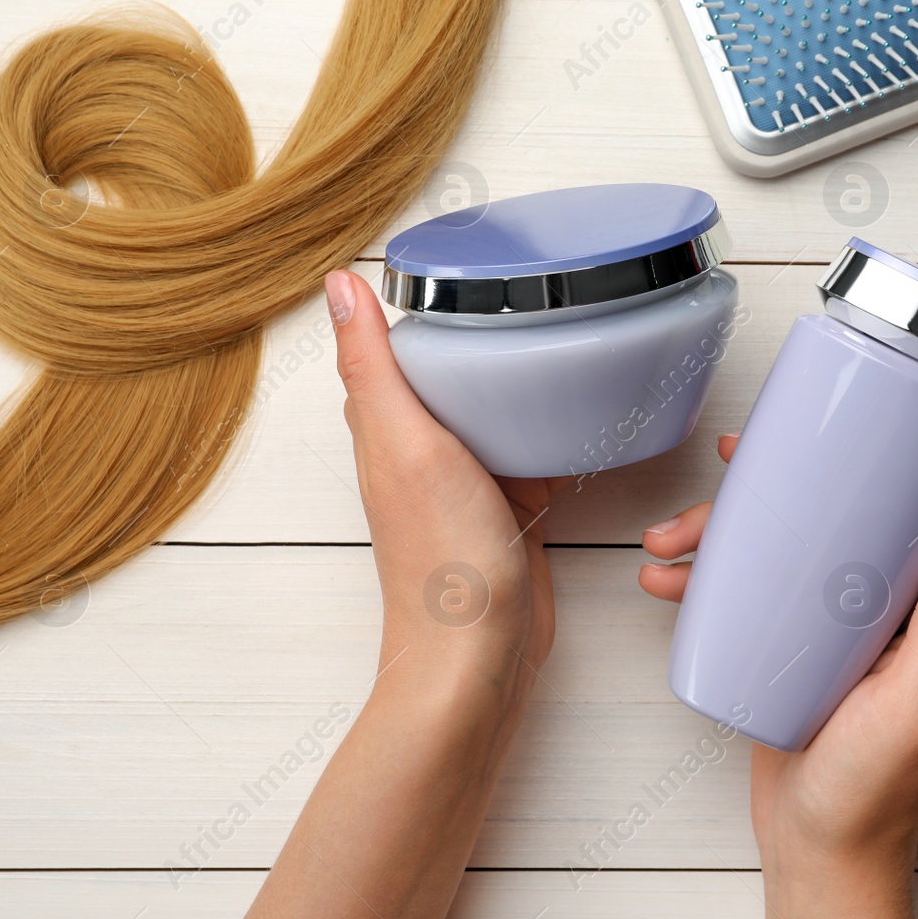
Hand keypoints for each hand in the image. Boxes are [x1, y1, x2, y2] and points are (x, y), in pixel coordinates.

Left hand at [326, 269, 554, 684]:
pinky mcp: (508, 510)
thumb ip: (374, 367)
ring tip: (556, 335)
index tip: (454, 263)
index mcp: (386, 429)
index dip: (415, 308)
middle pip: (447, 377)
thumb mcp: (407, 443)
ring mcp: (467, 483)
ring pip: (491, 413)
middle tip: (521, 290)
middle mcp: (421, 452)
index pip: (391, 350)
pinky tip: (578, 419)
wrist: (480, 655)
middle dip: (476, 337)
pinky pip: (529, 454)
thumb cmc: (441, 560)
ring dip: (516, 383)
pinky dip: (549, 433)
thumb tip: (339, 284)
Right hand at [640, 434, 917, 918]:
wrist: (817, 849)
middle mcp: (882, 608)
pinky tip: (670, 580)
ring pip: (776, 549)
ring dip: (718, 532)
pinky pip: (748, 590)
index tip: (820, 429)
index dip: (867, 461)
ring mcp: (832, 626)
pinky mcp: (789, 647)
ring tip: (669, 542)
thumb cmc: (878, 791)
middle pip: (826, 518)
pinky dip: (705, 578)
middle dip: (762, 495)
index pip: (908, 510)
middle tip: (719, 483)